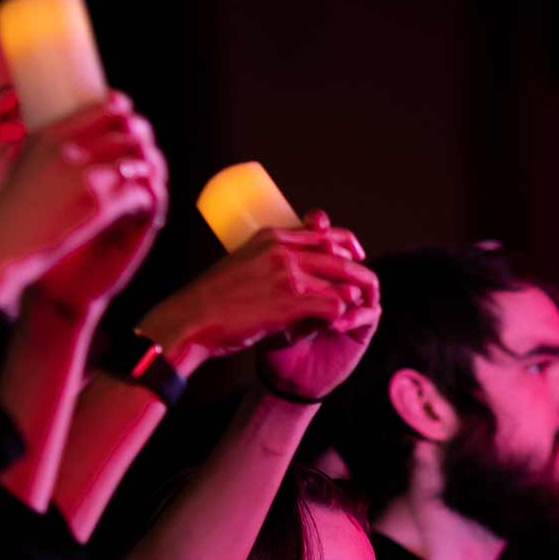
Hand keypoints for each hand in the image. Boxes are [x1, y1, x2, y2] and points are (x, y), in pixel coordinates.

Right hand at [0, 93, 166, 314]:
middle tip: (147, 161)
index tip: (131, 124)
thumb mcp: (27, 160)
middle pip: (128, 132)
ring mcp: (86, 174)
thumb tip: (77, 139)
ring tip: (146, 185)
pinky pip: (139, 193)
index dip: (126, 114)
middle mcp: (70, 148)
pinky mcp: (98, 203)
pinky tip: (138, 209)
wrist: (5, 242)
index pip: (105, 108)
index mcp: (52, 133)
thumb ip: (52, 145)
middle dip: (143, 146)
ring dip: (147, 174)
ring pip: (139, 162)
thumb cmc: (14, 207)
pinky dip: (144, 201)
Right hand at [137, 211, 379, 393]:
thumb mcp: (239, 264)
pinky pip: (334, 306)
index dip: (344, 243)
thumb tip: (286, 268)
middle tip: (367, 285)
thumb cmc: (210, 300)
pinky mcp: (292, 301)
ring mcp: (288, 274)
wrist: (191, 320)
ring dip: (348, 299)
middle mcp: (281, 250)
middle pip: (337, 255)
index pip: (320, 233)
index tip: (355, 254)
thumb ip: (265, 261)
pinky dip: (338, 318)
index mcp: (269, 237)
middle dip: (357, 271)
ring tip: (350, 311)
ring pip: (340, 282)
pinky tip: (334, 326)